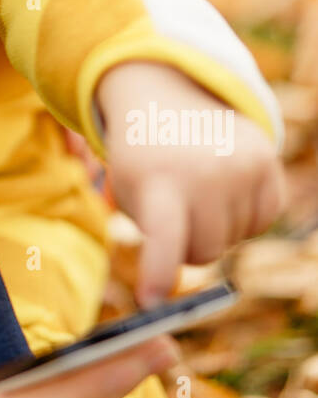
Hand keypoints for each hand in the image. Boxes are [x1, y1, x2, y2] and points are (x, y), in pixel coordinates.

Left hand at [96, 60, 286, 305]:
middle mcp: (206, 172)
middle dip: (187, 244)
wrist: (165, 95)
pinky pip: (260, 222)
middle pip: (204, 253)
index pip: (162, 236)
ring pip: (233, 241)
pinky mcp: (267, 162)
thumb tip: (178, 297)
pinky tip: (221, 183)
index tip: (150, 302)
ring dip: (215, 226)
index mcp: (158, 179)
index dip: (158, 272)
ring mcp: (242, 166)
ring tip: (194, 185)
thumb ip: (154, 244)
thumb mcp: (130, 192)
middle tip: (172, 207)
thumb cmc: (143, 160)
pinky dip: (241, 214)